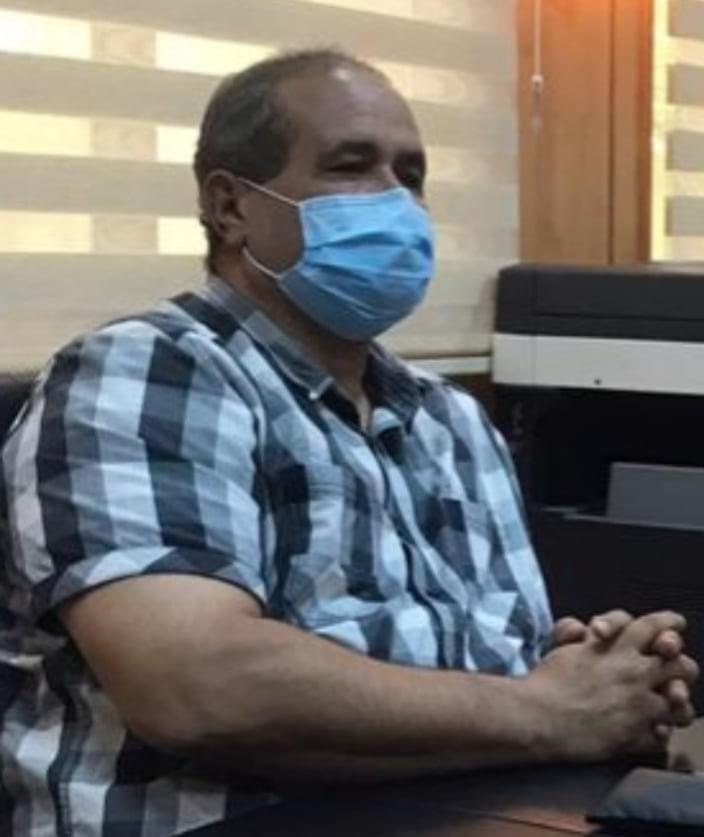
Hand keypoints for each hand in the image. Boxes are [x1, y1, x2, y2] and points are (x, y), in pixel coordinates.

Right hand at [531, 611, 698, 761]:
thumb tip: (583, 627)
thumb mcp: (565, 647)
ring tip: (671, 706)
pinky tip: (650, 731)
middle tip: (674, 670)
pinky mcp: (635, 736)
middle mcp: (635, 673)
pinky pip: (662, 736)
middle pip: (681, 664)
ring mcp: (639, 706)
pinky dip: (658, 733)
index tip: (675, 625)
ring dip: (677, 704)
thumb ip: (581, 635)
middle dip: (680, 666)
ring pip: (680, 704)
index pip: (653, 626)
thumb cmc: (546, 680)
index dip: (668, 623)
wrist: (538, 716)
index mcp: (618, 648)